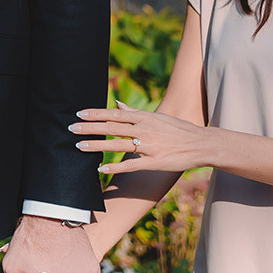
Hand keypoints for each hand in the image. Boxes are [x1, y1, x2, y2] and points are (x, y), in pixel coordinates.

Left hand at [70, 100, 212, 174]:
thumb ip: (135, 112)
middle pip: (111, 127)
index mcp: (144, 117)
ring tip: (78, 146)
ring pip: (117, 145)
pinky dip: (114, 166)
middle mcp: (144, 129)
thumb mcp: (157, 117)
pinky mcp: (155, 162)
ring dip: (96, 145)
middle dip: (89, 127)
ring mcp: (149, 146)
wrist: (202, 143)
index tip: (79, 113)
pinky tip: (100, 168)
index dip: (95, 113)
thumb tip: (116, 104)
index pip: (114, 114)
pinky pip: (131, 164)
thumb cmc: (178, 129)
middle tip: (71, 128)